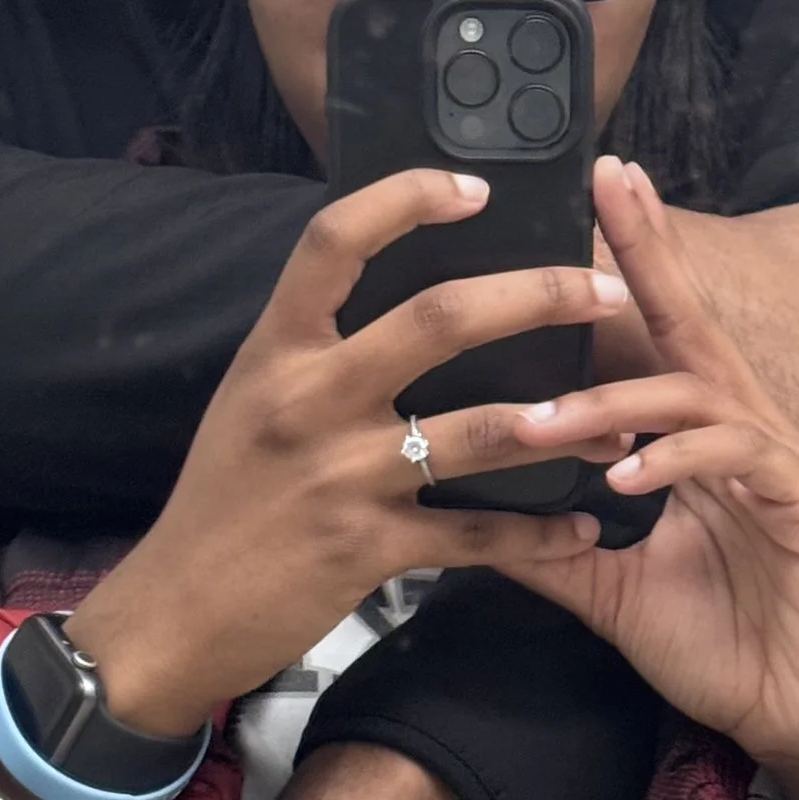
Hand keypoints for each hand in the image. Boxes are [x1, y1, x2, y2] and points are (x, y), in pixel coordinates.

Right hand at [63, 168, 624, 732]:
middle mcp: (308, 398)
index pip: (335, 240)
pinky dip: (536, 533)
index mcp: (277, 349)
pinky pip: (474, 536)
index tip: (478, 187)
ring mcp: (339, 474)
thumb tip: (394, 297)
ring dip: (564, 423)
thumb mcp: (253, 402)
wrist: (176, 612)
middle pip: (439, 319)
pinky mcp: (366, 548)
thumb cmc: (224, 501)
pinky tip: (579, 529)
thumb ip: (317, 352)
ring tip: (623, 418)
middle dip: (538, 297)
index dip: (407, 200)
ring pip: (478, 430)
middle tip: (606, 290)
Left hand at [502, 162, 798, 799]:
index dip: (633, 267)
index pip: (661, 341)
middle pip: (694, 325)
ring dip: (613, 402)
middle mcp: (745, 435)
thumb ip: (554, 553)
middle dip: (650, 252)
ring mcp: (780, 461)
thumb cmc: (726, 655)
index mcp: (704, 445)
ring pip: (696, 392)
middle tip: (606, 185)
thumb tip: (470, 522)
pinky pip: (735, 453)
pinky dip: (673, 458)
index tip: (591, 199)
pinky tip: (622, 478)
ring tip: (544, 425)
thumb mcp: (616, 595)